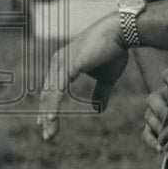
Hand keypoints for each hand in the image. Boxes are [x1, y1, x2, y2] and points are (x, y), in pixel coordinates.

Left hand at [37, 13, 127, 141]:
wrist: (121, 32)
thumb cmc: (114, 51)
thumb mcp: (106, 78)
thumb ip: (99, 93)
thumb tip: (97, 110)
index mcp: (64, 65)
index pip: (52, 90)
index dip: (49, 108)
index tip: (47, 125)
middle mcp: (58, 63)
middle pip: (47, 94)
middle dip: (46, 116)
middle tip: (48, 136)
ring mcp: (62, 63)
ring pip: (50, 94)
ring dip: (49, 115)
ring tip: (49, 133)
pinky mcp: (69, 65)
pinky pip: (57, 89)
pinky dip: (53, 105)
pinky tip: (51, 118)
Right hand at [141, 67, 167, 152]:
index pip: (166, 77)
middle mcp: (157, 99)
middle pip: (153, 100)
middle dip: (162, 109)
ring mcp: (151, 114)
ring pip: (150, 118)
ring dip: (158, 126)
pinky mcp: (149, 129)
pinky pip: (146, 134)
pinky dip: (153, 141)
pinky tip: (161, 148)